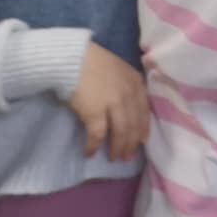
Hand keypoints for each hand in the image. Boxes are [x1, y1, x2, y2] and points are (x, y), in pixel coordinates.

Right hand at [68, 42, 147, 161]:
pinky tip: (89, 152)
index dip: (142, 129)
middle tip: (127, 157)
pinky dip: (94, 145)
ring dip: (117, 147)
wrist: (72, 59)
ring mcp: (113, 103)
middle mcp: (129, 94)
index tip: (141, 142)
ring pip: (120, 132)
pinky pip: (98, 134)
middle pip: (134, 124)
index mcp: (136, 83)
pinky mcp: (95, 111)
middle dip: (131, 143)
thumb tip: (127, 108)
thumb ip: (126, 86)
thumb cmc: (93, 63)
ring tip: (113, 158)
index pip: (144, 111)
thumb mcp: (119, 70)